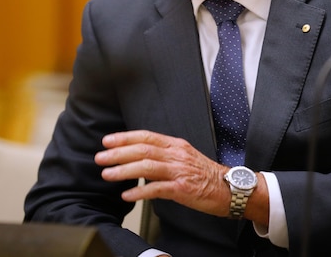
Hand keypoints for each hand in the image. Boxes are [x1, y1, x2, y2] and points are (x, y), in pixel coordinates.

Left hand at [95, 130, 230, 216]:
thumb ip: (163, 154)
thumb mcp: (184, 156)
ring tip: (107, 175)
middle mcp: (176, 155)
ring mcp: (179, 171)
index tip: (107, 141)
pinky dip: (140, 192)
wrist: (230, 188)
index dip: (124, 138)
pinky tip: (127, 195)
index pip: (146, 136)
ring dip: (123, 171)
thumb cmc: (205, 175)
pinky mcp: (182, 189)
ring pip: (146, 167)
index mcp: (176, 145)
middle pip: (142, 149)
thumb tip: (138, 156)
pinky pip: (157, 189)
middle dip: (118, 153)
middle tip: (100, 158)